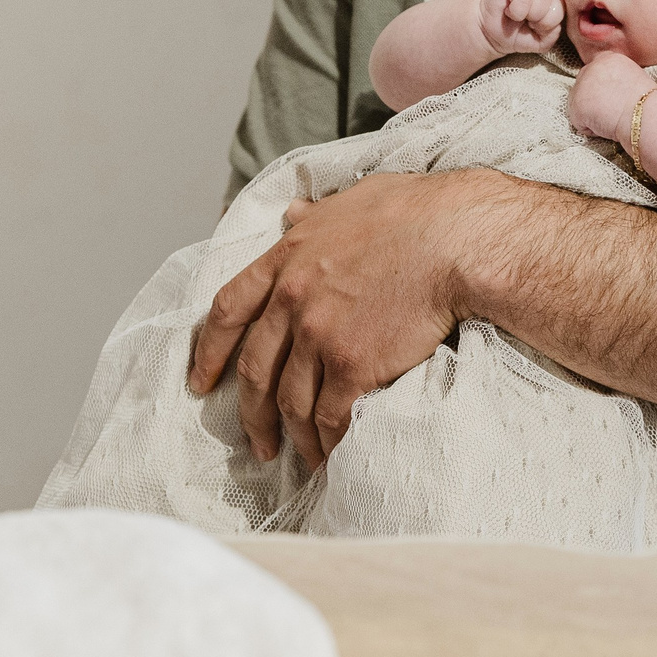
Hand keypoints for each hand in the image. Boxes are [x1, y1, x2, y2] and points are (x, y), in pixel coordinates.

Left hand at [188, 168, 500, 471]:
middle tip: (256, 440)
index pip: (228, 311)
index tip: (201, 380)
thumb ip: (314, 215)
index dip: (210, 351)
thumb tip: (292, 213)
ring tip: (302, 455)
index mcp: (285, 258)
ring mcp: (319, 335)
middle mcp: (292, 300)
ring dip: (293, 436)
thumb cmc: (414, 211)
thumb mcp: (349, 201)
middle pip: (254, 369)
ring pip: (290, 401)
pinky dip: (327, 441)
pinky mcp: (352, 365)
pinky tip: (333, 452)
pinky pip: (329, 416)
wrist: (454, 239)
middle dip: (251, 413)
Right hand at [477, 0, 563, 54]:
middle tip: (526, 21)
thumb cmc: (517, 33)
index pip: (565, 11)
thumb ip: (553, 34)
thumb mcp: (541, 41)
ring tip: (518, 15)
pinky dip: (516, 11)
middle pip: (557, 5)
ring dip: (528, 14)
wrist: (491, 33)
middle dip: (540, 20)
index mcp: (554, 0)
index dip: (548, 25)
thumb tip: (553, 24)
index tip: (535, 27)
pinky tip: (509, 11)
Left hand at [569, 50, 652, 143]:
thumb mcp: (633, 77)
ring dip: (592, 115)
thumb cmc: (647, 102)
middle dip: (593, 100)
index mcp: (607, 58)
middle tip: (613, 108)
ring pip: (579, 105)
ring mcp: (581, 86)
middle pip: (582, 87)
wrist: (645, 114)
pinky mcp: (577, 105)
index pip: (594, 72)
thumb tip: (607, 89)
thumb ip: (615, 77)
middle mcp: (591, 68)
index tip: (616, 97)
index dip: (602, 88)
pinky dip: (591, 129)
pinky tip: (606, 124)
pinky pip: (579, 123)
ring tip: (612, 116)